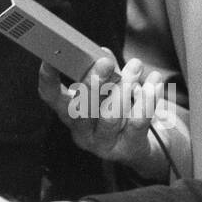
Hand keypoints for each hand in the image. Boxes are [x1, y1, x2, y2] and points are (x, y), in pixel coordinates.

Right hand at [38, 54, 167, 177]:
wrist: (139, 144)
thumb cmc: (117, 109)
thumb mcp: (108, 88)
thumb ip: (104, 70)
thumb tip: (102, 52)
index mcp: (68, 112)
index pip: (50, 96)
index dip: (47, 79)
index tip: (50, 58)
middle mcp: (80, 130)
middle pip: (80, 108)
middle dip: (93, 83)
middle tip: (105, 62)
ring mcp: (102, 143)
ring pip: (110, 116)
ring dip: (124, 88)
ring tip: (136, 67)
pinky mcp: (127, 148)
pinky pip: (137, 123)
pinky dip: (147, 100)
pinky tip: (154, 83)